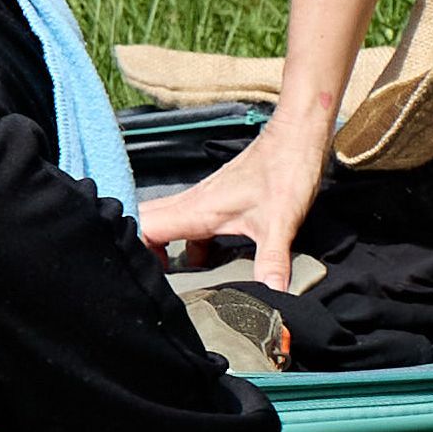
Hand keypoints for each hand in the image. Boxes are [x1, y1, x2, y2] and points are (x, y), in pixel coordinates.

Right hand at [134, 108, 330, 288]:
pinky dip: (196, 246)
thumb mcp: (280, 223)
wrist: (298, 137)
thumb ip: (272, 261)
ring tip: (185, 283)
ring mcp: (206, 201)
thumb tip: (273, 294)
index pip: (144, 228)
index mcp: (197, 209)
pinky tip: (216, 264)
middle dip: (145, 254)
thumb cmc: (285, 168)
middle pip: (148, 225)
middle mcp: (194, 203)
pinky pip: (195, 226)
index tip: (142, 276)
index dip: (135, 251)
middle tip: (158, 282)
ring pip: (171, 226)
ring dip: (171, 252)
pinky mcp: (221, 202)